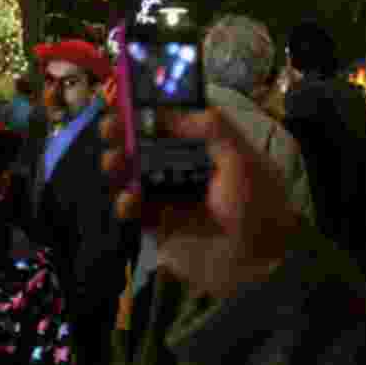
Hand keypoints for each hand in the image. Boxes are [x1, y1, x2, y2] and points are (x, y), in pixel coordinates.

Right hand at [100, 108, 299, 299]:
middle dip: (123, 134)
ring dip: (117, 165)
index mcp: (206, 148)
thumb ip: (212, 129)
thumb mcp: (242, 160)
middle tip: (107, 127)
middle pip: (145, 145)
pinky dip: (124, 203)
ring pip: (132, 175)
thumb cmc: (257, 206)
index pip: (171, 121)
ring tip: (111, 161)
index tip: (126, 99)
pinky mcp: (157, 225)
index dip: (148, 110)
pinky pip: (133, 210)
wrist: (258, 265)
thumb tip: (169, 110)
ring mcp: (168, 197)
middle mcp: (184, 168)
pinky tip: (128, 201)